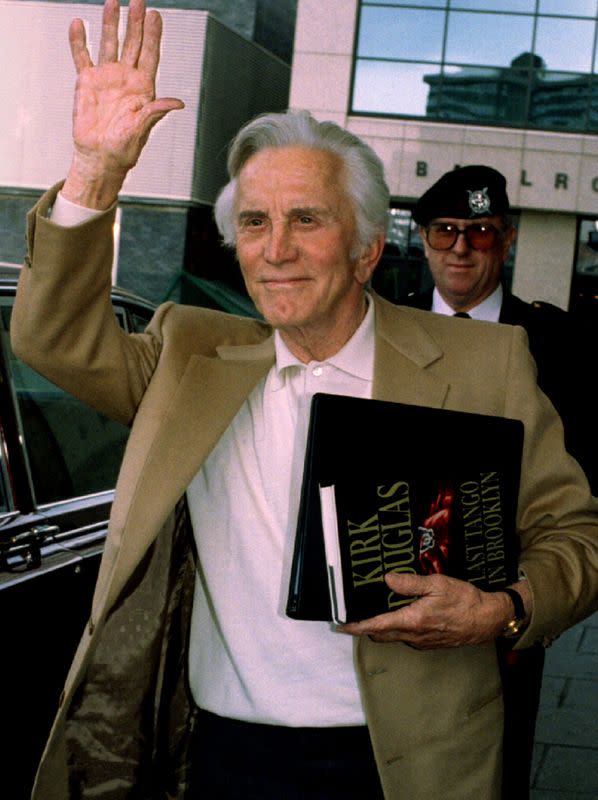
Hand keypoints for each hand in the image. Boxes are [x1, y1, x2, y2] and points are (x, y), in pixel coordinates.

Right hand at [63, 0, 183, 207]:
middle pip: (132, 44)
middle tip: (138, 1)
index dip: (153, 36)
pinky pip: (82, 56)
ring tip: (113, 3)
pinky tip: (79, 24)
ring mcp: (106, 78)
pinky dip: (79, 41)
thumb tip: (177, 103)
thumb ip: (156, 113)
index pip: (150, 56)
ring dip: (111, 24)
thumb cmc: (124, 149)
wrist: (100, 157)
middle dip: (135, 23)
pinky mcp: (87, 82)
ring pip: (109, 44)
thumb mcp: (142, 130)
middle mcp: (126, 78)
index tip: (155, 16)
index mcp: (143, 88)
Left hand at [339, 572, 515, 648]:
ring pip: (393, 637)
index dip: (356, 627)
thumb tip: (387, 580)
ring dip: (382, 627)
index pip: (376, 626)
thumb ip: (410, 583)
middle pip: (380, 635)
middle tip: (354, 613)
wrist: (487, 620)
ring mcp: (421, 642)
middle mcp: (414, 636)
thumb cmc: (464, 600)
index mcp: (412, 621)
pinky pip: (406, 637)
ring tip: (377, 609)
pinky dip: (398, 628)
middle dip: (365, 627)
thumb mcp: (436, 584)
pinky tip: (402, 613)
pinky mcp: (429, 643)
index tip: (341, 625)